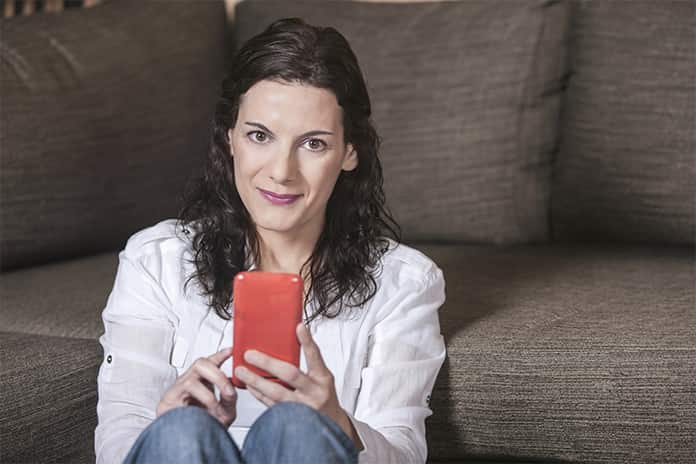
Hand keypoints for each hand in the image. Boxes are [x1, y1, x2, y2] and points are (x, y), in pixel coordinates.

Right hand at [156, 346, 237, 427]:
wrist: (183, 446)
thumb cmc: (202, 428)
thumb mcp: (224, 412)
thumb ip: (229, 399)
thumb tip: (229, 389)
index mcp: (202, 382)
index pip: (210, 362)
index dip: (220, 354)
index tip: (231, 351)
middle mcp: (189, 382)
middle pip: (200, 364)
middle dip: (218, 375)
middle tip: (228, 390)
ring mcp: (177, 390)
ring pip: (190, 379)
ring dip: (208, 395)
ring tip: (216, 409)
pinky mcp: (167, 402)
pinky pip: (180, 396)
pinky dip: (197, 405)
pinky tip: (203, 414)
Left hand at [235, 323, 362, 449]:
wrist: (330, 425)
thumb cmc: (323, 396)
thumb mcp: (322, 377)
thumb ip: (309, 363)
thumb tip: (292, 339)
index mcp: (323, 378)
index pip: (315, 357)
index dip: (307, 342)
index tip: (299, 327)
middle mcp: (314, 392)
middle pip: (290, 375)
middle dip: (267, 363)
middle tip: (250, 355)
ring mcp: (302, 406)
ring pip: (276, 392)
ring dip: (257, 381)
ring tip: (242, 371)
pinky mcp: (291, 417)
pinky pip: (271, 404)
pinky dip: (259, 394)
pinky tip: (250, 386)